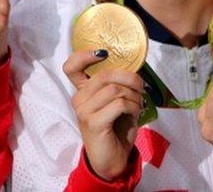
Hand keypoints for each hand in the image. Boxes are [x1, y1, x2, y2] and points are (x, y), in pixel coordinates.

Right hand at [63, 50, 144, 180]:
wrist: (113, 158)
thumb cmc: (116, 127)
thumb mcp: (117, 101)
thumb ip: (118, 84)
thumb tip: (134, 68)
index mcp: (83, 91)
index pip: (71, 67)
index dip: (84, 55)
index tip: (105, 53)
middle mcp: (79, 99)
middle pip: (105, 74)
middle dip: (130, 78)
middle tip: (141, 88)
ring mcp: (84, 111)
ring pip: (115, 89)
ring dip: (134, 95)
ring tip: (138, 104)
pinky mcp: (93, 123)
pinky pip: (119, 104)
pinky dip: (133, 106)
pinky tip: (136, 113)